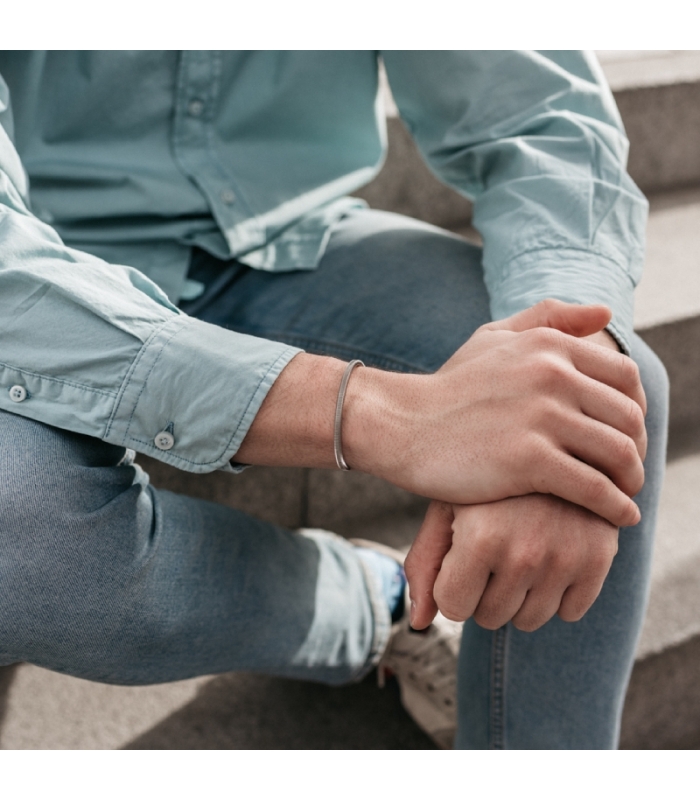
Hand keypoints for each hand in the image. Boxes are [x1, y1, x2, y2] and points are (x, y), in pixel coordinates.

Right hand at [345, 299, 646, 528]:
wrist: (400, 425)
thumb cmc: (449, 388)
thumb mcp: (493, 338)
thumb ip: (548, 319)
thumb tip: (606, 312)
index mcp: (549, 345)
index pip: (626, 378)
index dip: (635, 411)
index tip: (624, 436)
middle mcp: (551, 374)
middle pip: (629, 417)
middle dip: (637, 449)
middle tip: (627, 473)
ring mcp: (540, 418)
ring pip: (619, 454)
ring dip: (631, 481)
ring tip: (623, 496)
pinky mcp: (528, 461)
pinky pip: (595, 489)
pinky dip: (616, 507)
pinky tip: (617, 518)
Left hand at [405, 496, 618, 631]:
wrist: (549, 436)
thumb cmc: (483, 478)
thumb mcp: (446, 507)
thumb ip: (425, 564)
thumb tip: (419, 624)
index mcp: (481, 538)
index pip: (454, 608)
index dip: (452, 585)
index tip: (459, 557)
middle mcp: (525, 551)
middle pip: (490, 618)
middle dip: (483, 592)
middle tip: (490, 551)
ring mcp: (566, 556)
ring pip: (531, 620)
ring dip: (519, 597)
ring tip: (517, 551)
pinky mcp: (600, 556)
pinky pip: (571, 611)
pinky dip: (558, 593)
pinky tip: (549, 555)